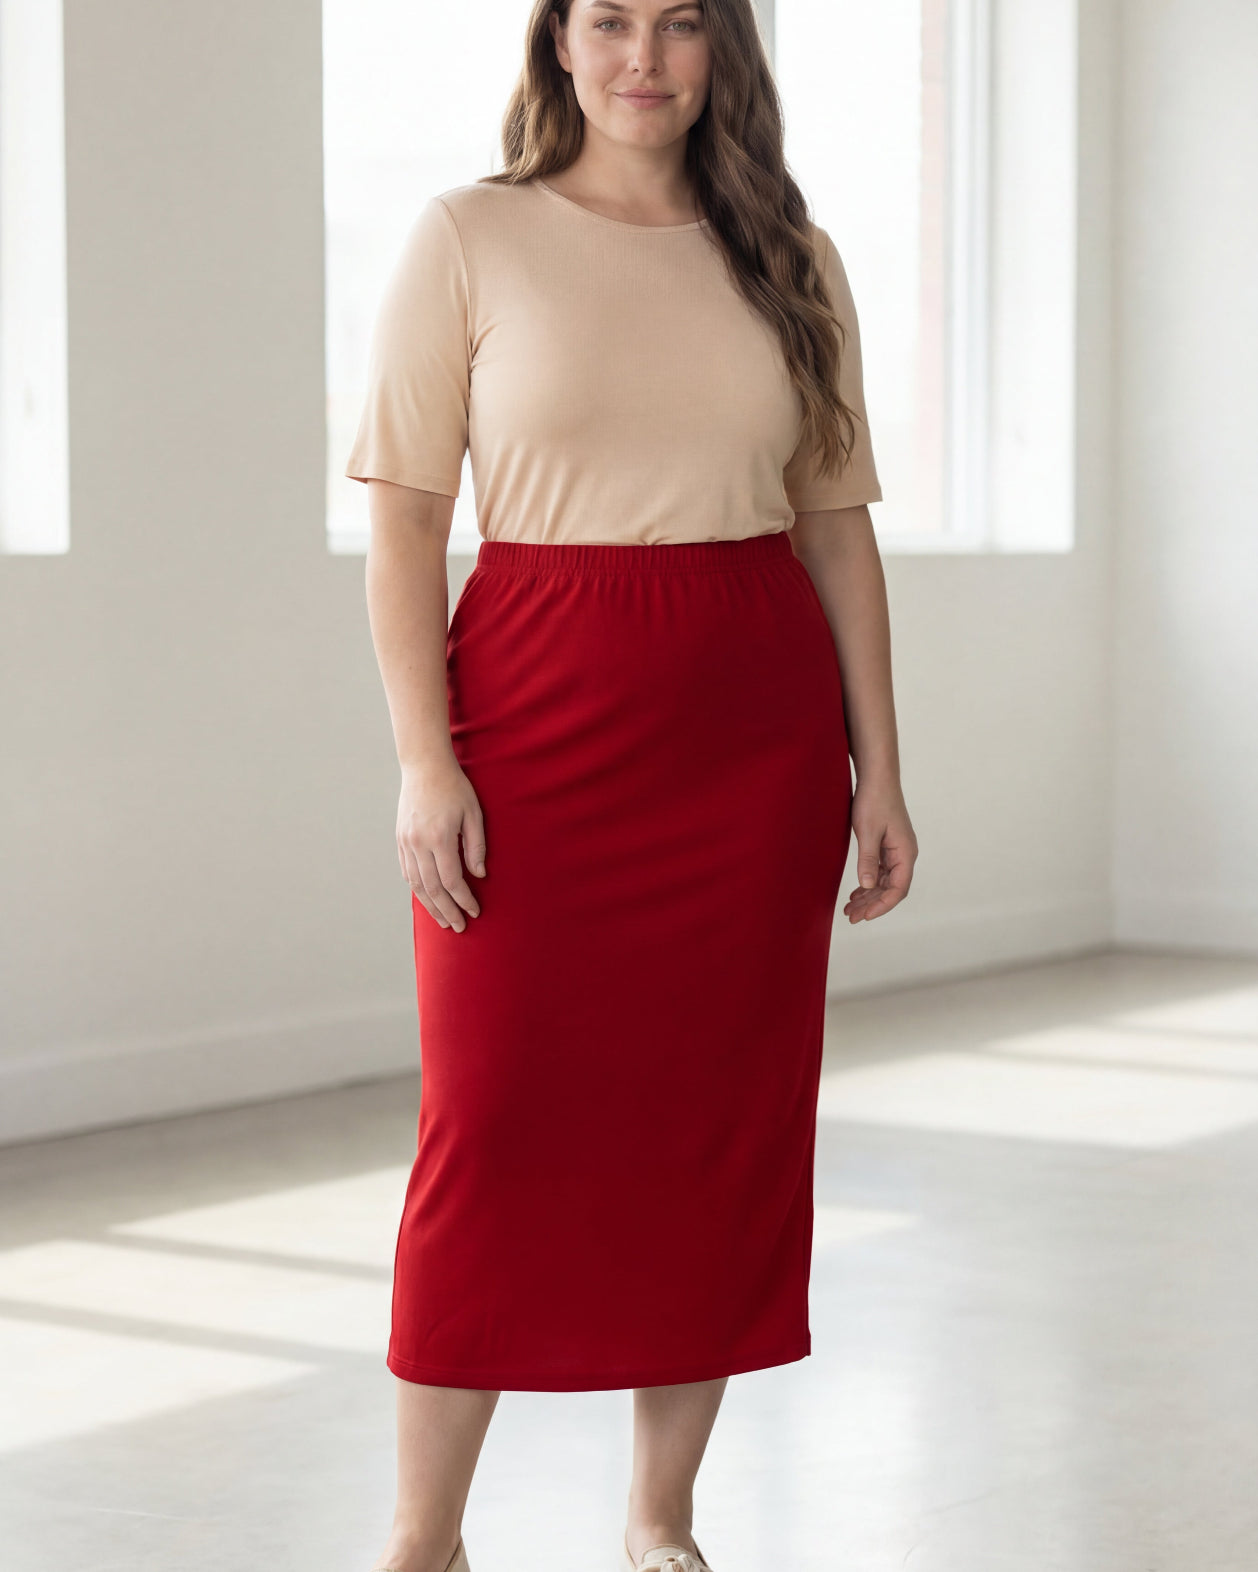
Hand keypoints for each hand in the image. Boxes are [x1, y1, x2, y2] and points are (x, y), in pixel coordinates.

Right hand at [397, 754, 485, 932]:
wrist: (424, 766)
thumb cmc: (455, 787)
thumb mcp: (474, 814)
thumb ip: (476, 846)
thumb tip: (479, 875)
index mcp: (439, 838)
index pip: (452, 881)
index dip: (464, 900)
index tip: (475, 911)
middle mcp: (419, 844)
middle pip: (433, 889)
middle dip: (447, 911)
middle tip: (460, 927)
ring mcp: (406, 842)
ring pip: (417, 884)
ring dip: (430, 906)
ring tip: (444, 921)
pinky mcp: (400, 840)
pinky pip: (407, 872)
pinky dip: (418, 889)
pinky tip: (427, 899)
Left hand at [843, 777, 916, 922]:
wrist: (876, 777)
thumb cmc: (874, 800)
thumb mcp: (868, 832)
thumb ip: (868, 860)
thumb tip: (868, 886)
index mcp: (905, 853)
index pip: (898, 889)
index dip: (882, 905)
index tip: (865, 916)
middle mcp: (904, 854)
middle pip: (891, 889)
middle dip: (872, 904)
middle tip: (851, 917)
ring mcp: (896, 850)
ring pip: (884, 881)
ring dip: (868, 896)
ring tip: (849, 909)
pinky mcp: (887, 845)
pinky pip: (880, 871)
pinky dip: (869, 883)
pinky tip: (856, 892)